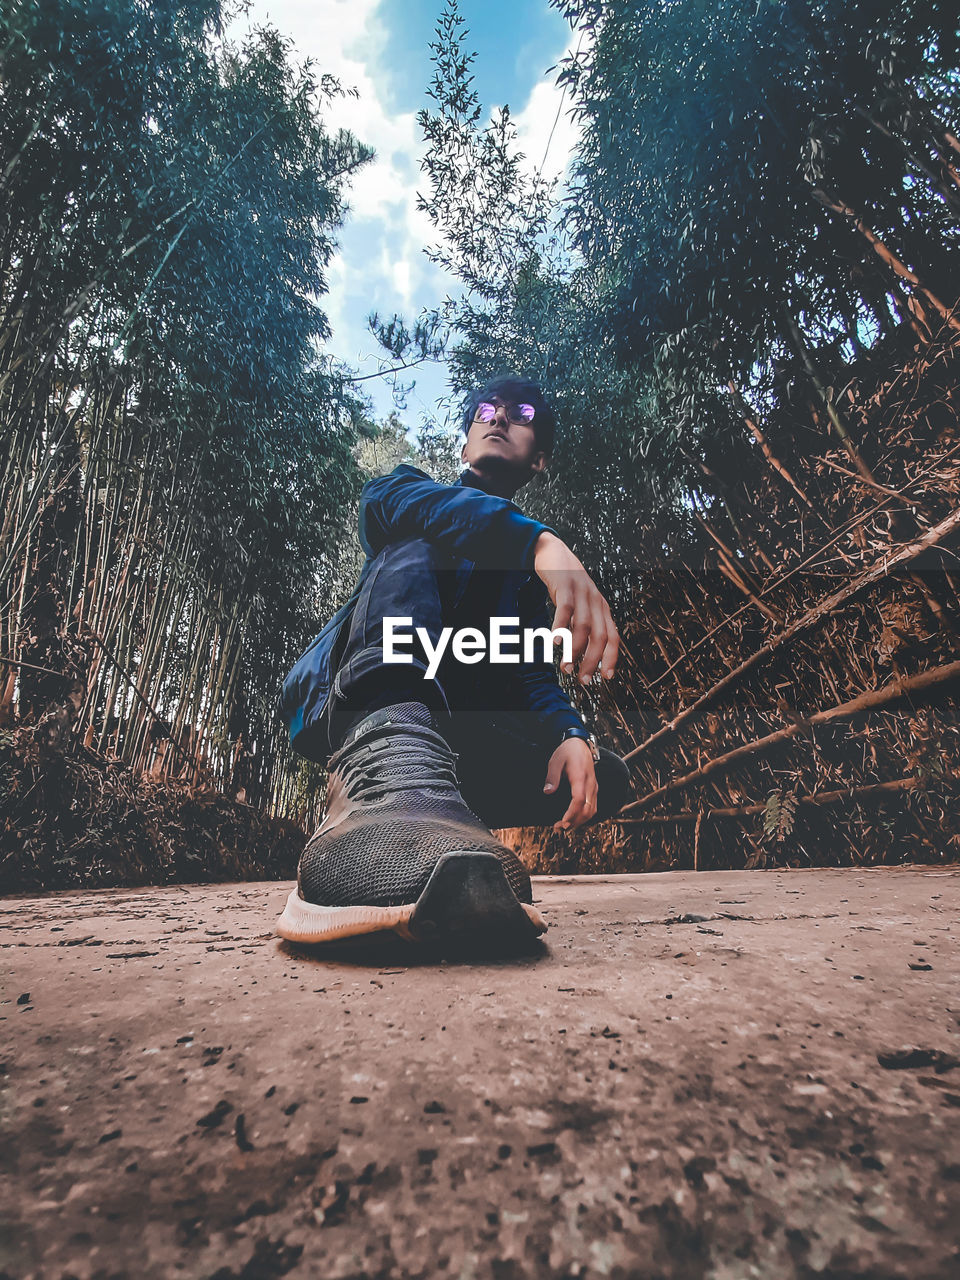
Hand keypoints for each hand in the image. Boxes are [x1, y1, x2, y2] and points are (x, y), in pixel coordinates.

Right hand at [533, 532, 619, 683]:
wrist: (554, 552)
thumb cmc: (567, 584)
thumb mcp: (582, 604)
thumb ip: (585, 624)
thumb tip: (584, 652)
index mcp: (602, 608)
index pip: (613, 637)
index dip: (612, 658)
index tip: (607, 677)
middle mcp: (596, 601)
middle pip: (599, 636)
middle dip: (592, 661)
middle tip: (583, 679)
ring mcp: (581, 593)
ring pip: (583, 626)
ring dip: (574, 650)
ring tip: (565, 667)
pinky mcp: (565, 586)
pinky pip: (565, 610)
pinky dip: (560, 627)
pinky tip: (554, 642)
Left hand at [543, 737, 597, 831]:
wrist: (580, 744)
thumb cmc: (567, 752)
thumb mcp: (555, 761)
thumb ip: (552, 777)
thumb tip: (547, 792)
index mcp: (580, 777)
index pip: (579, 800)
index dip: (572, 813)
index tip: (562, 822)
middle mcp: (590, 784)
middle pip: (587, 809)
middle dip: (574, 821)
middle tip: (559, 827)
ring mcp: (594, 787)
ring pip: (592, 810)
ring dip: (580, 821)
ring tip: (565, 826)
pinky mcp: (594, 789)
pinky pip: (593, 806)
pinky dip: (585, 816)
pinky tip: (574, 820)